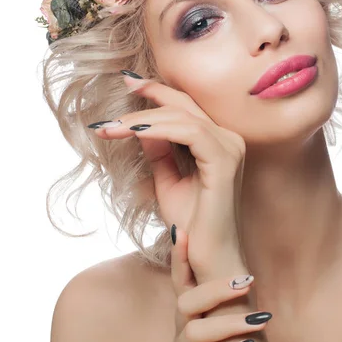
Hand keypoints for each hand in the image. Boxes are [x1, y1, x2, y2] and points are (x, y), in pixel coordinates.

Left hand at [91, 72, 246, 281]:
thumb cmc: (191, 226)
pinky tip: (133, 132)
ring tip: (111, 128)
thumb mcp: (168, 181)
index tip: (130, 81)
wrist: (208, 260)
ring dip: (142, 119)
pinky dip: (159, 129)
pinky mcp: (224, 161)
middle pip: (184, 106)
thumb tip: (143, 126)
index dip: (159, 91)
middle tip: (116, 98)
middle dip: (148, 97)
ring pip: (183, 117)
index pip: (188, 108)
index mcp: (220, 143)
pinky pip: (189, 133)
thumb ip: (160, 152)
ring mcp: (231, 148)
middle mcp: (230, 140)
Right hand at [167, 228, 269, 341]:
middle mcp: (181, 334)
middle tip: (248, 281)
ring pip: (194, 331)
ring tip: (260, 321)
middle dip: (217, 290)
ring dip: (230, 324)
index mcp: (192, 317)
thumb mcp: (235, 329)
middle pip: (186, 302)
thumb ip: (230, 307)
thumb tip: (246, 275)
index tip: (183, 231)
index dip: (179, 258)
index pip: (182, 283)